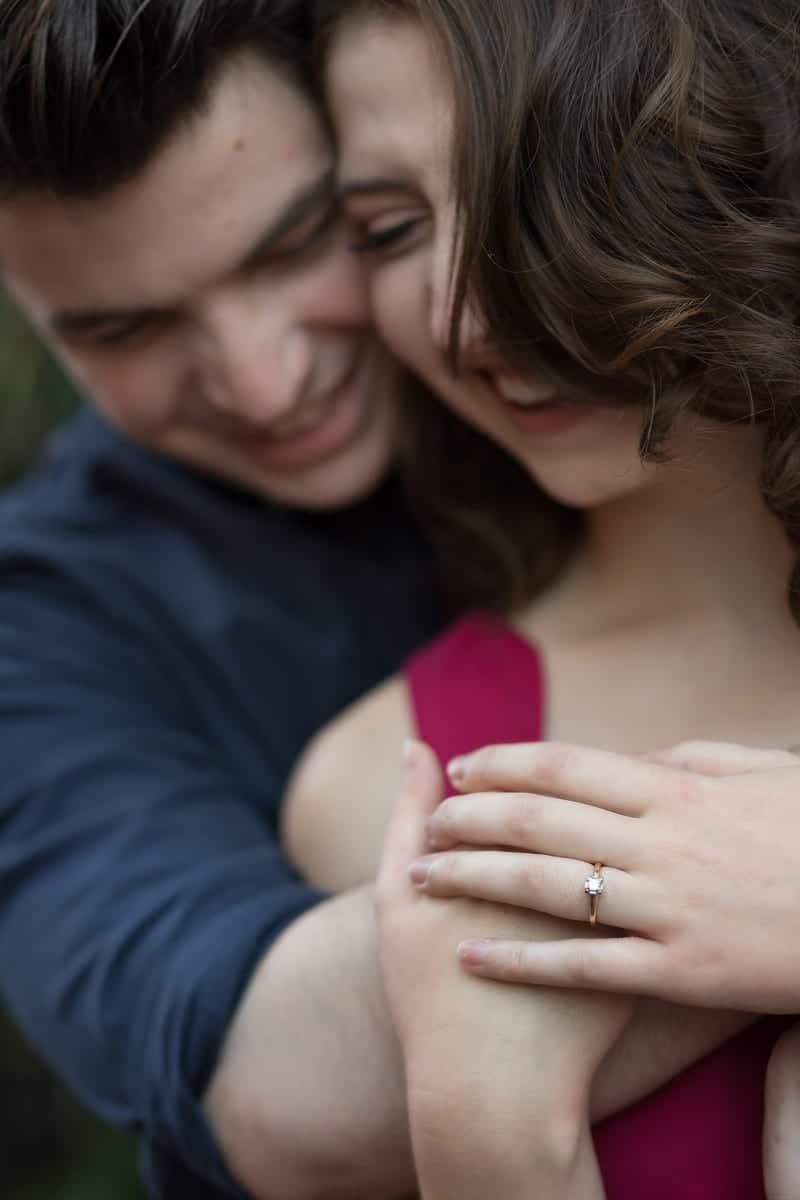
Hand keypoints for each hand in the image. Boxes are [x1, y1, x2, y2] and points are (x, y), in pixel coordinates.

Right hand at [377, 740, 628, 1199]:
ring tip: (563, 850)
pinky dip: (623, 881)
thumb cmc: (430, 990)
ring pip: (619, 842)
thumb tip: (415, 744)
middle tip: (532, 826)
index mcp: (516, 849)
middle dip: (558, 805)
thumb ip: (406, 813)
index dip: (507, 784)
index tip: (488, 811)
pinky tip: (593, 888)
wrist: (488, 1090)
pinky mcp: (643, 953)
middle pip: (580, 805)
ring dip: (598, 833)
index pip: (529, 780)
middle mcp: (571, 872)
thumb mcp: (399, 895)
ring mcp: (612, 914)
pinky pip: (642, 896)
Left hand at [414, 740, 799, 1011]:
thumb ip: (695, 759)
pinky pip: (583, 965)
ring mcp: (666, 909)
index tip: (461, 768)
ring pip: (544, 889)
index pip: (564, 768)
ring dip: (473, 880)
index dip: (503, 765)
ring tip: (422, 877)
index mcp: (678, 791)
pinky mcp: (679, 972)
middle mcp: (660, 844)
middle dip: (470, 820)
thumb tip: (637, 755)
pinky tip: (474, 958)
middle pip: (538, 823)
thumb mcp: (764, 775)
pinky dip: (521, 961)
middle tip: (429, 825)